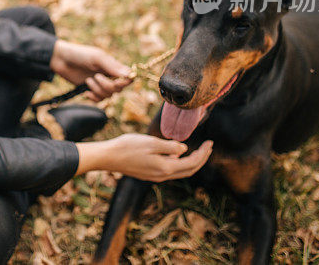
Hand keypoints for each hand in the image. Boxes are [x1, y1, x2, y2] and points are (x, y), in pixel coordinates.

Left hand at [49, 40, 132, 100]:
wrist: (61, 60)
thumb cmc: (80, 55)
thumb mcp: (97, 58)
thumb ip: (112, 67)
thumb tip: (129, 76)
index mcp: (113, 66)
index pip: (128, 78)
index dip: (124, 82)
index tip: (116, 81)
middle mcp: (109, 76)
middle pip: (118, 89)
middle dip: (106, 86)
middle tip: (95, 77)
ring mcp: (100, 84)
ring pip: (108, 95)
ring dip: (97, 90)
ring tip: (87, 80)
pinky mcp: (91, 90)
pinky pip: (99, 100)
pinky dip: (93, 98)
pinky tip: (86, 91)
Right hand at [75, 135, 212, 180]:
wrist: (108, 157)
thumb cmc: (128, 147)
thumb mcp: (152, 142)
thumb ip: (170, 146)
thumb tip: (184, 149)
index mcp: (166, 167)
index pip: (192, 163)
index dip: (204, 153)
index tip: (210, 142)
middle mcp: (163, 175)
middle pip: (189, 170)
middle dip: (202, 159)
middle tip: (208, 146)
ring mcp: (155, 176)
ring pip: (181, 172)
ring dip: (192, 162)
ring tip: (198, 150)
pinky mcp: (149, 174)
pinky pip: (171, 171)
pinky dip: (180, 163)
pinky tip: (178, 154)